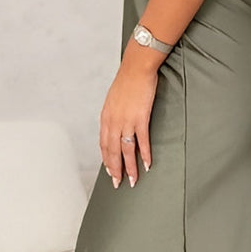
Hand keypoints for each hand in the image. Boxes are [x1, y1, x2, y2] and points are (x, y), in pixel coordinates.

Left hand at [100, 56, 157, 187]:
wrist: (136, 68)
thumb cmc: (127, 82)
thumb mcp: (114, 100)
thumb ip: (114, 115)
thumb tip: (116, 126)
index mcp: (106, 118)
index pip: (103, 145)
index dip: (106, 160)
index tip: (110, 171)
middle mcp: (113, 122)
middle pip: (112, 152)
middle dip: (115, 170)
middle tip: (118, 184)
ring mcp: (127, 121)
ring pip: (126, 150)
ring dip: (130, 167)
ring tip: (133, 180)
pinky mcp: (140, 118)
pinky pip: (142, 141)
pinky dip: (144, 154)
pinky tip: (147, 164)